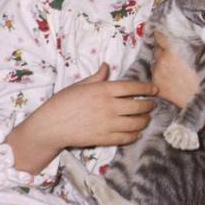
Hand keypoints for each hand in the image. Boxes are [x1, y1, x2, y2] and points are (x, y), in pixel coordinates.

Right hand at [6, 63, 155, 172]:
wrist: (50, 126)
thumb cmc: (62, 103)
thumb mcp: (78, 85)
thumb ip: (96, 77)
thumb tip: (106, 65)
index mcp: (103, 90)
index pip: (132, 87)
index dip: (146, 88)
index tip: (154, 89)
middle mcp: (109, 106)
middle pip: (138, 105)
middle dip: (149, 105)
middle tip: (152, 104)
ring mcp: (108, 124)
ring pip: (135, 123)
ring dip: (145, 121)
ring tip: (147, 119)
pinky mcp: (104, 138)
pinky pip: (126, 137)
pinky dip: (135, 135)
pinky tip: (137, 133)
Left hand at [150, 32, 197, 106]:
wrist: (203, 98)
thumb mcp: (200, 54)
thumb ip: (189, 44)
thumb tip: (185, 38)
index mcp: (173, 49)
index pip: (159, 36)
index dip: (161, 36)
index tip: (161, 36)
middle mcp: (163, 59)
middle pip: (156, 49)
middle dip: (162, 50)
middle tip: (171, 53)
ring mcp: (157, 73)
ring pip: (154, 62)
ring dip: (160, 62)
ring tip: (171, 67)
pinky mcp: (156, 85)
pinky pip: (154, 76)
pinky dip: (159, 75)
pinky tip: (169, 78)